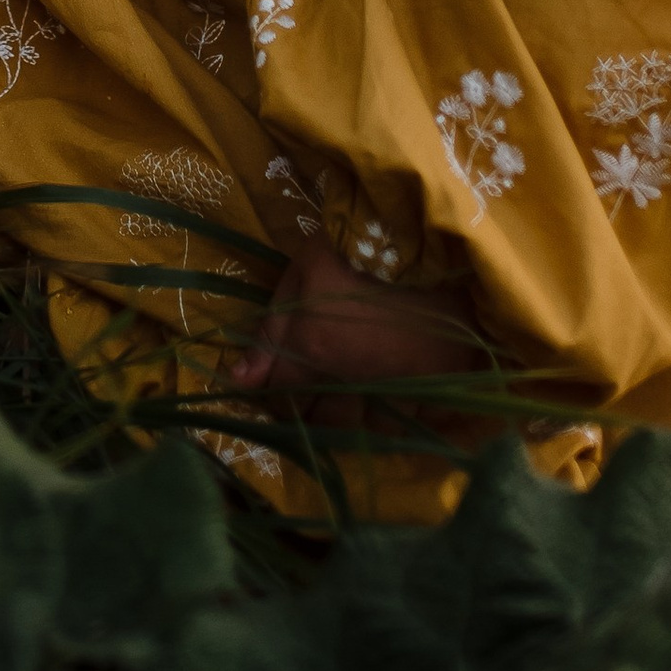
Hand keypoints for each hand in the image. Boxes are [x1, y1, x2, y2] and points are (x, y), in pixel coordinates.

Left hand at [236, 234, 479, 409]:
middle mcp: (348, 380)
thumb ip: (269, 332)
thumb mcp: (300, 276)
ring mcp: (392, 387)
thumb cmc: (351, 251)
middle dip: (313, 411)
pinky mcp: (431, 385)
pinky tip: (392, 396)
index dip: (273, 389)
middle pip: (322, 421)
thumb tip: (239, 380)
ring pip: (365, 428)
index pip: (278, 395)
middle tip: (315, 389)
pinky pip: (409, 421)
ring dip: (354, 419)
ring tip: (352, 398)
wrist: (423, 242)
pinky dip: (396, 415)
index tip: (278, 379)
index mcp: (312, 351)